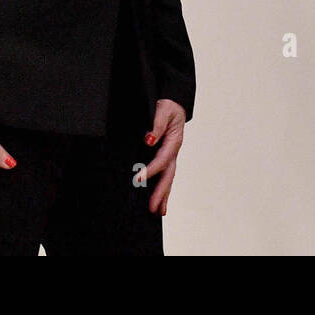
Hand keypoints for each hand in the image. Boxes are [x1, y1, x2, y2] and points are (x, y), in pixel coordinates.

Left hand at [140, 99, 185, 215]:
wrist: (175, 101)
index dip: (151, 170)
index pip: (162, 159)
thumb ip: (157, 124)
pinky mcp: (167, 155)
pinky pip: (165, 173)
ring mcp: (171, 154)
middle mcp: (174, 150)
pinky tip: (158, 199)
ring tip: (158, 212)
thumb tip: (149, 140)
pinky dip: (163, 187)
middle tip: (152, 208)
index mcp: (174, 141)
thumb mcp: (164, 109)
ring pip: (168, 178)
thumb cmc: (169, 105)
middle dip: (161, 193)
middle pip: (168, 175)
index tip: (139, 179)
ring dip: (164, 195)